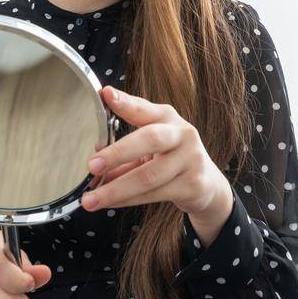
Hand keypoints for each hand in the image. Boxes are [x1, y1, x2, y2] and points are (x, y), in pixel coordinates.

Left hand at [84, 86, 232, 229]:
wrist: (206, 184)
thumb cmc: (170, 158)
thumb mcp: (151, 147)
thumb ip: (124, 150)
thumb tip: (93, 164)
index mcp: (167, 118)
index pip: (144, 109)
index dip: (126, 103)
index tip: (106, 95)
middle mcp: (182, 134)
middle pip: (150, 139)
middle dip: (118, 152)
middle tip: (92, 165)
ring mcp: (191, 159)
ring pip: (148, 176)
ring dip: (116, 189)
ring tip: (90, 199)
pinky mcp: (193, 185)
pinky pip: (153, 195)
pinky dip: (127, 200)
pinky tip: (109, 203)